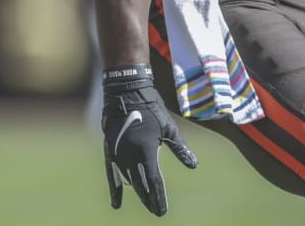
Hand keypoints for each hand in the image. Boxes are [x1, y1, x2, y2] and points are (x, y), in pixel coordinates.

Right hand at [101, 64, 197, 215]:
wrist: (127, 93)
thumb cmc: (152, 109)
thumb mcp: (169, 128)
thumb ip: (180, 149)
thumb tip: (194, 165)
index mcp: (146, 149)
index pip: (154, 179)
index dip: (159, 196)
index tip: (162, 210)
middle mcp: (130, 154)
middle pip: (141, 184)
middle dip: (150, 199)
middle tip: (158, 212)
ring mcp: (118, 153)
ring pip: (129, 180)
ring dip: (139, 192)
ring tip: (148, 203)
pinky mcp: (110, 150)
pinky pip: (112, 174)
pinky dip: (115, 189)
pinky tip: (117, 203)